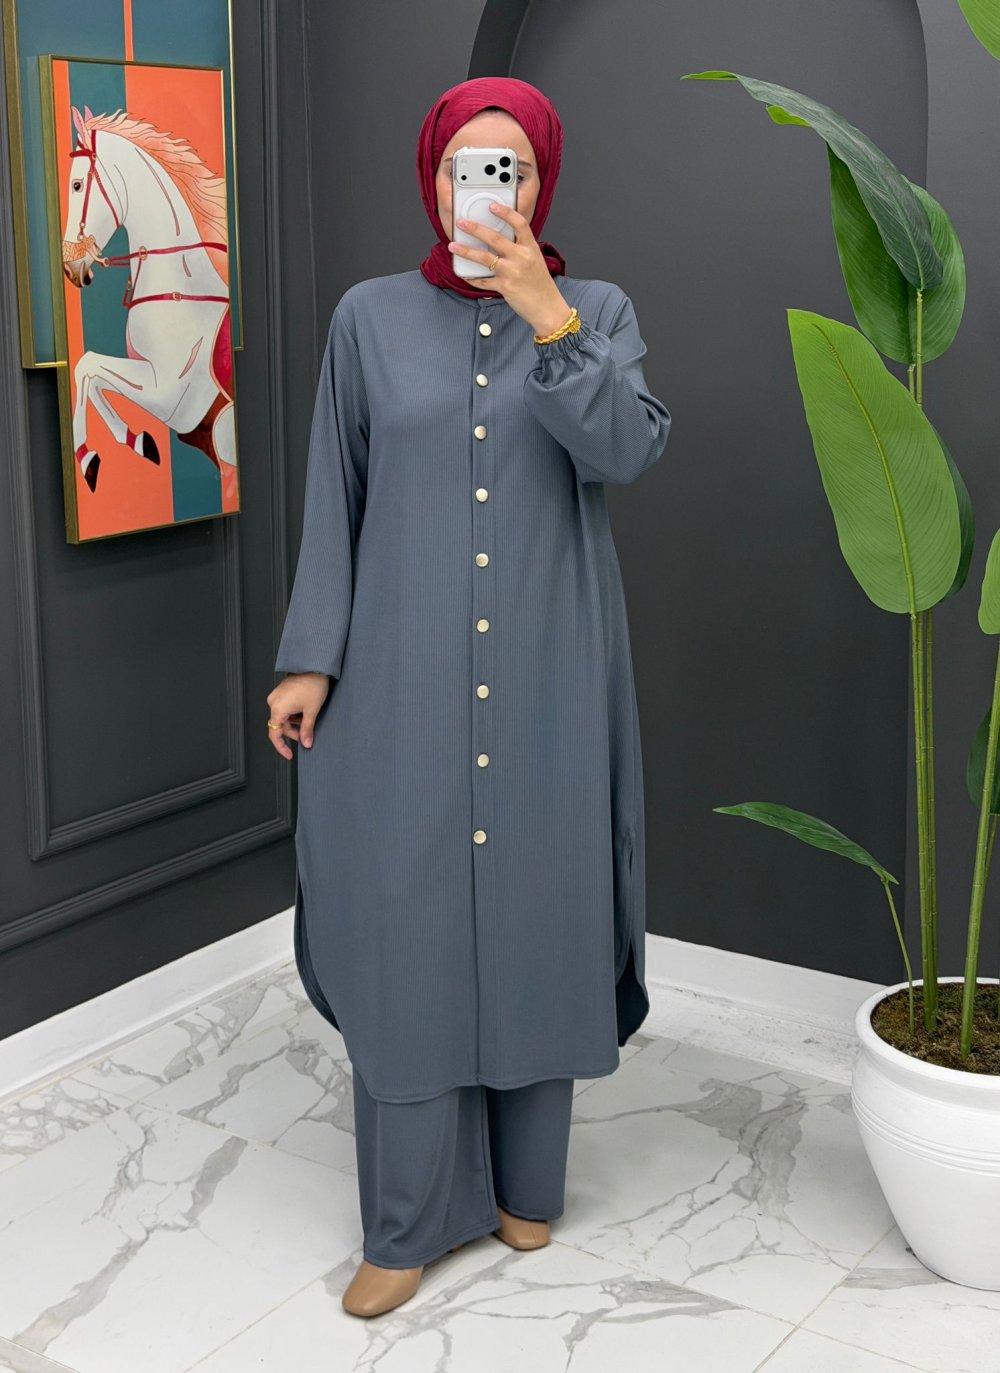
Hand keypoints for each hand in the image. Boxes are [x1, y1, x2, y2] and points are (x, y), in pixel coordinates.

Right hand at [266, 672, 329, 758]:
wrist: (315, 665)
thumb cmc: (313, 685)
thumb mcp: (311, 711)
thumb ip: (307, 730)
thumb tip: (306, 743)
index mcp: (278, 709)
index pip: (274, 735)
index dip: (281, 747)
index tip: (289, 755)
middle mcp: (273, 702)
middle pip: (280, 726)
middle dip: (294, 732)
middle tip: (308, 734)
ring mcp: (276, 696)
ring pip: (283, 718)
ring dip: (295, 722)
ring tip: (309, 716)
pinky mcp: (281, 692)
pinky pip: (285, 708)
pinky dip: (294, 713)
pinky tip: (305, 710)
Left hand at [449, 202, 572, 336]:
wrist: (547, 308)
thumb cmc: (540, 285)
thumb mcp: (535, 260)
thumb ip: (520, 249)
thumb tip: (498, 241)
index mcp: (531, 248)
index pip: (519, 223)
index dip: (505, 212)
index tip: (492, 206)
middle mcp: (522, 257)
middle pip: (495, 238)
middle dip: (475, 228)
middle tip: (462, 223)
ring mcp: (512, 272)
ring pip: (484, 258)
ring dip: (466, 251)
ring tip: (453, 246)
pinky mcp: (505, 287)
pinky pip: (483, 280)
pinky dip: (471, 277)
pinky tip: (463, 273)